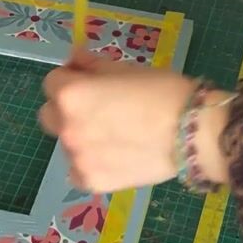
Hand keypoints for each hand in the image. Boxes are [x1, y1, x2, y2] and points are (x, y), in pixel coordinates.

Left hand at [39, 50, 228, 192]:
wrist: (191, 133)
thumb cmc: (161, 91)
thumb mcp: (123, 67)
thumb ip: (91, 65)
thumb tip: (74, 59)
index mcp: (71, 95)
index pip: (53, 81)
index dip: (71, 78)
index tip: (90, 81)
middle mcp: (67, 128)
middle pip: (50, 114)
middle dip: (67, 108)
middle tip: (98, 107)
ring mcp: (77, 159)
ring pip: (66, 143)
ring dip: (80, 135)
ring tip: (114, 134)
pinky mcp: (91, 183)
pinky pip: (78, 169)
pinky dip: (90, 162)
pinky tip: (114, 155)